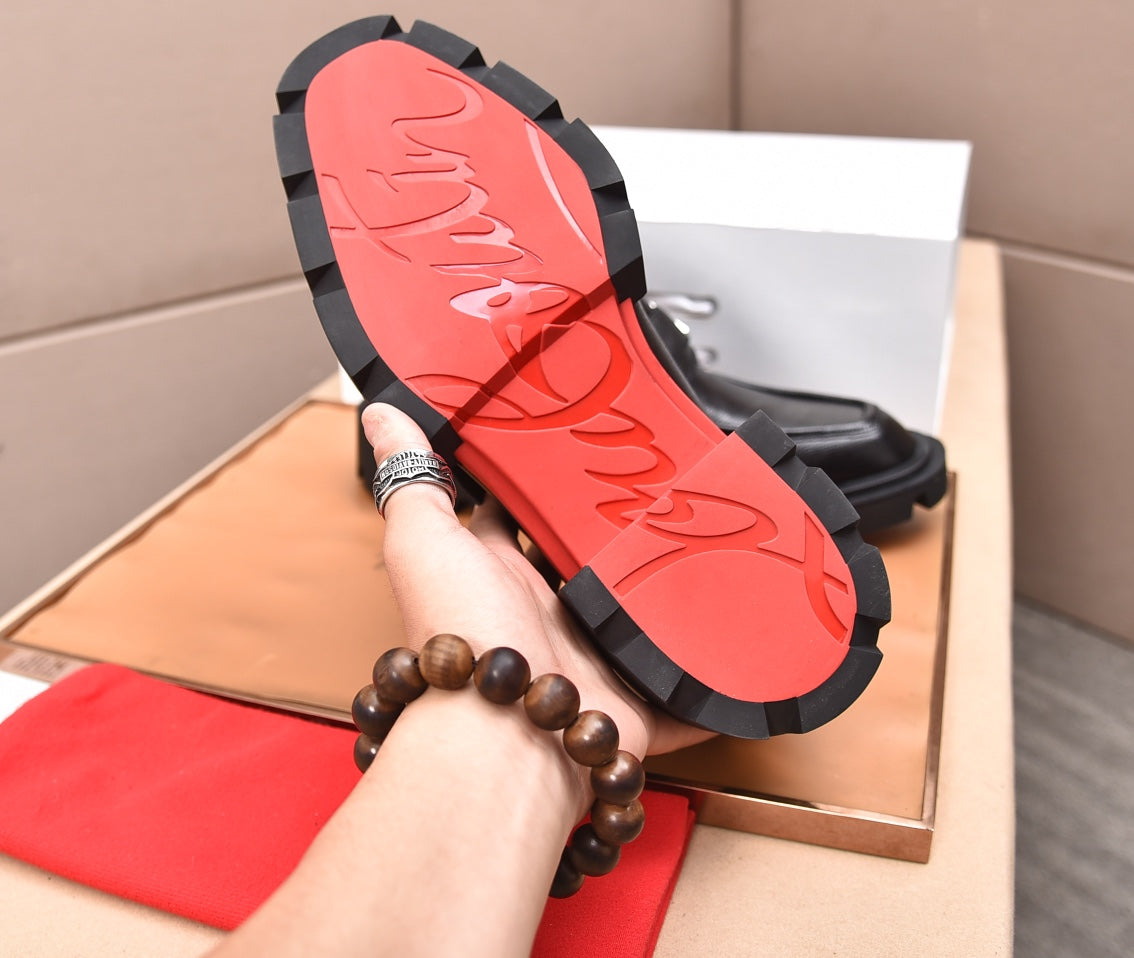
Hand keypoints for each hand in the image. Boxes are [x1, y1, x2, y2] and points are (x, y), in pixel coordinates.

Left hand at [363, 403, 709, 782]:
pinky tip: (740, 647)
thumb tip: (382, 413)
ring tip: (713, 539)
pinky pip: (681, 689)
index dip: (544, 479)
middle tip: (663, 478)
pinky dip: (707, 677)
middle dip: (617, 526)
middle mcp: (540, 613)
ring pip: (635, 615)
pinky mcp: (633, 702)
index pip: (519, 514)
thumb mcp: (427, 544)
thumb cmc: (463, 638)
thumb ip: (413, 479)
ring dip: (662, 590)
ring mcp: (589, 657)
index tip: (579, 437)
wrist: (505, 739)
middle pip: (584, 559)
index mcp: (496, 573)